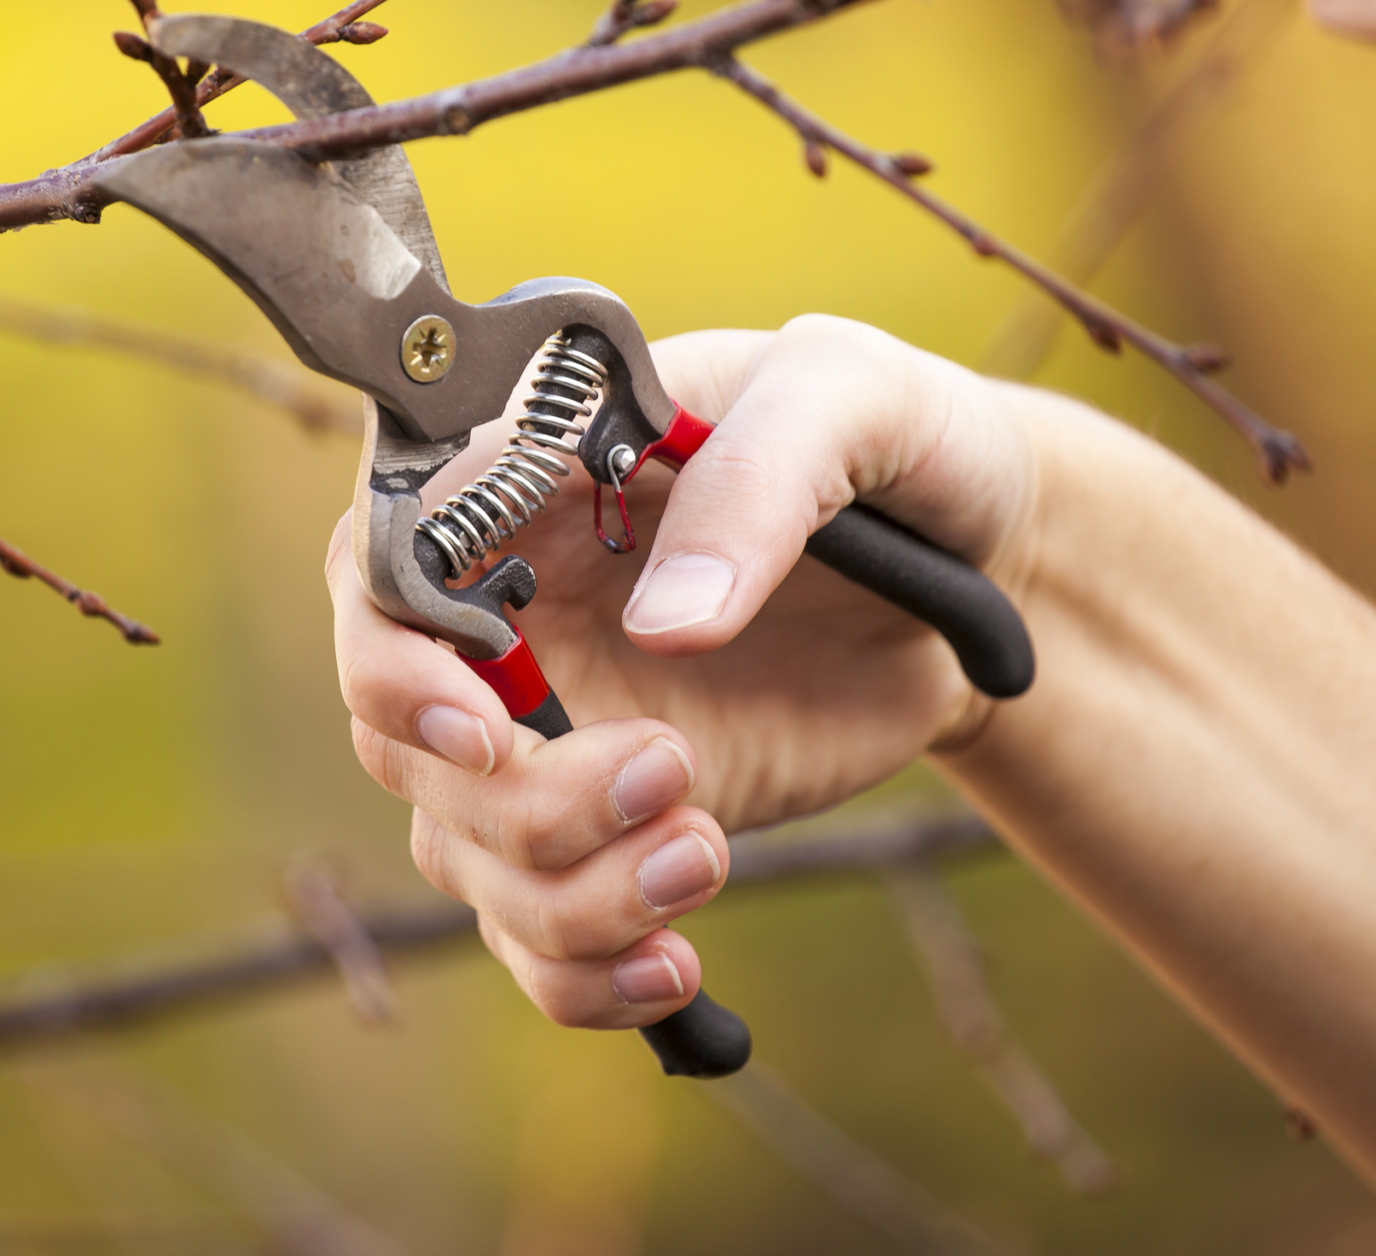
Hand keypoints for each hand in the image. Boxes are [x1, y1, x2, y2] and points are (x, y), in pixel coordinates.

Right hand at [325, 316, 1036, 1029]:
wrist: (995, 567)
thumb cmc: (901, 443)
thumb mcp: (849, 399)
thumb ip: (755, 484)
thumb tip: (667, 629)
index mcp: (529, 480)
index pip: (379, 568)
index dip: (394, 664)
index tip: (490, 733)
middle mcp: (514, 610)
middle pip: (403, 739)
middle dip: (519, 799)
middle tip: (670, 774)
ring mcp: (557, 725)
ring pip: (464, 852)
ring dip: (569, 895)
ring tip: (709, 854)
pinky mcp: (616, 824)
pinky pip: (539, 932)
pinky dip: (585, 977)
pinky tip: (679, 966)